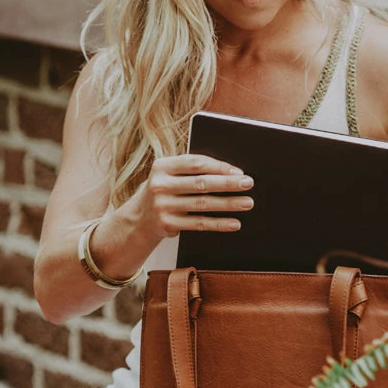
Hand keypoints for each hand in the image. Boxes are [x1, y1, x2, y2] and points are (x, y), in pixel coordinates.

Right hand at [133, 154, 253, 239]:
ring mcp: (163, 206)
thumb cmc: (164, 191)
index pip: (195, 163)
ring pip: (203, 204)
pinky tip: (234, 223)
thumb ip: (192, 171)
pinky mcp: (168, 224)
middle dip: (228, 183)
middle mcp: (160, 185)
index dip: (219, 166)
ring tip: (247, 203)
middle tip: (248, 184)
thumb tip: (230, 173)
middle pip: (201, 183)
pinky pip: (199, 224)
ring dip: (228, 204)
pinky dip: (219, 224)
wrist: (139, 218)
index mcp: (162, 166)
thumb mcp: (170, 175)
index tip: (238, 171)